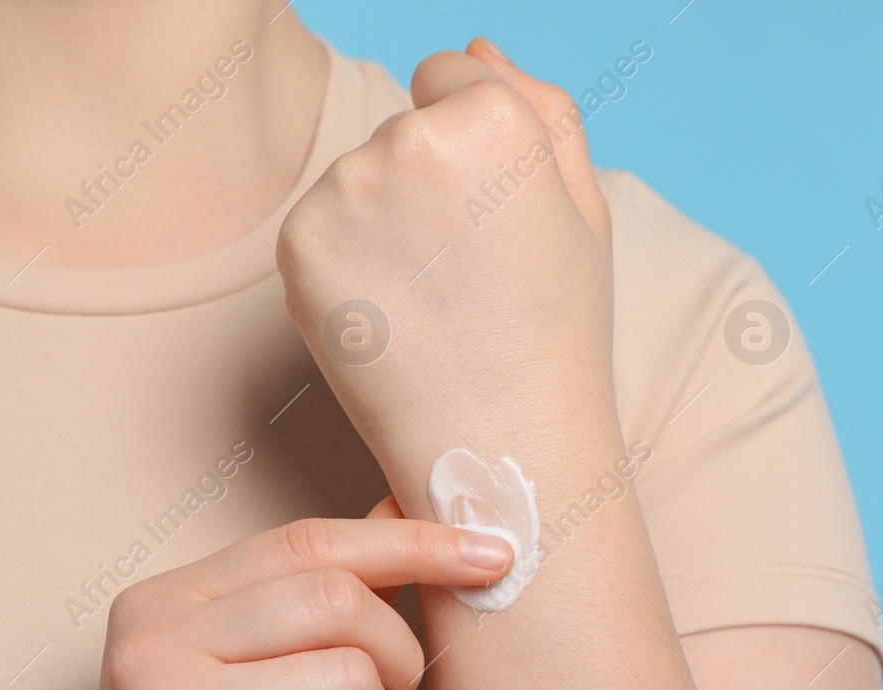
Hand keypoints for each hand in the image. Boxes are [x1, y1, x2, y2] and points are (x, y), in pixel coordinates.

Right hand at [47, 502, 513, 689]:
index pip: (309, 543)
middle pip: (341, 602)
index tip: (492, 554)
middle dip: (396, 661)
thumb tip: (403, 510)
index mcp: (165, 601)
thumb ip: (311, 596)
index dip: (411, 544)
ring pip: (352, 680)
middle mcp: (153, 643)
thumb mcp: (247, 676)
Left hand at [275, 39, 618, 513]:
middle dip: (427, 185)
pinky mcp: (298, 244)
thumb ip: (542, 108)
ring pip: (358, 178)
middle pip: (401, 129)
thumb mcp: (584, 211)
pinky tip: (391, 316)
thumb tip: (477, 48)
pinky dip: (345, 263)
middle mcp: (409, 139)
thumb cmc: (556, 334)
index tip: (489, 220)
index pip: (450, 76)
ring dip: (383, 224)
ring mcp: (345, 191)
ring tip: (431, 303)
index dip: (475, 152)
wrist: (502, 448)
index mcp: (491, 117)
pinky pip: (321, 226)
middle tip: (468, 277)